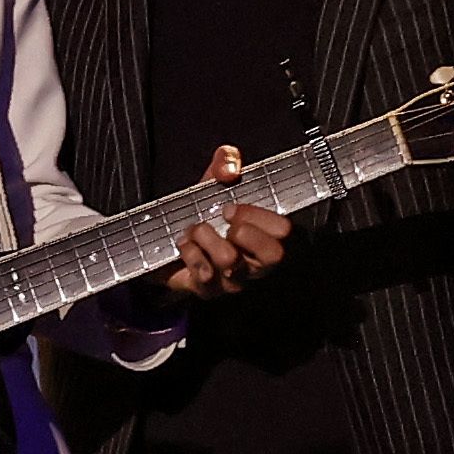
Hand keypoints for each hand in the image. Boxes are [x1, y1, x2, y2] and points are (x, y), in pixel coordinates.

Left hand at [161, 143, 290, 299]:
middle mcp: (259, 264)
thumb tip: (230, 169)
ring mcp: (236, 281)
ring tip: (194, 229)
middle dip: (244, 230)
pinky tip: (185, 245)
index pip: (285, 231)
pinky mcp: (211, 292)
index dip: (259, 215)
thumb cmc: (204, 213)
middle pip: (274, 254)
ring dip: (205, 235)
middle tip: (222, 219)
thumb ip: (226, 161)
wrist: (168, 241)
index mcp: (268, 236)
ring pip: (230, 259)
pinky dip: (189, 251)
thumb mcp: (215, 181)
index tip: (230, 206)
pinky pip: (204, 272)